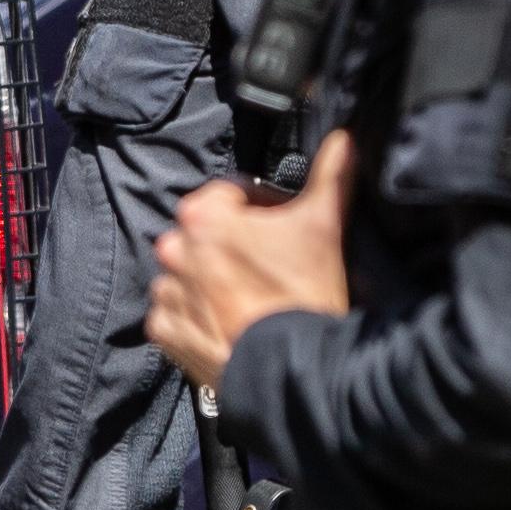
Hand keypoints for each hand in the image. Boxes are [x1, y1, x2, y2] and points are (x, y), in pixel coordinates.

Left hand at [146, 129, 357, 396]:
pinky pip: (176, 314)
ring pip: (188, 274)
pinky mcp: (164, 332)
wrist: (291, 372)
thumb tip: (346, 137)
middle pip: (204, 235)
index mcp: (203, 216)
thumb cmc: (304, 294)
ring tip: (251, 302)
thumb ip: (333, 173)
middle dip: (230, 246)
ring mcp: (167, 293)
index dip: (257, 210)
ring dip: (210, 282)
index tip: (279, 231)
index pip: (227, 196)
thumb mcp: (325, 225)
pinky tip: (230, 323)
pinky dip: (196, 317)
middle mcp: (173, 250)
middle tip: (269, 270)